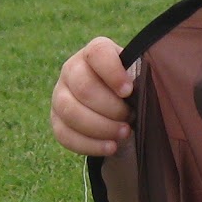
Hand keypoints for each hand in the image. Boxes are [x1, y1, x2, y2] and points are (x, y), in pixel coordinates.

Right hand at [50, 36, 132, 156]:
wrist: (118, 107)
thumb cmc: (133, 90)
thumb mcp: (140, 77)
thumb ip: (143, 77)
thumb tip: (144, 90)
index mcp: (94, 53)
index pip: (98, 53)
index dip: (113, 72)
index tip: (129, 91)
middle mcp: (72, 69)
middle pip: (84, 88)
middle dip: (112, 108)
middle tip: (131, 117)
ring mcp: (60, 95)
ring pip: (71, 112)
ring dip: (101, 127)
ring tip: (124, 134)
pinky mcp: (56, 120)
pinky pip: (65, 135)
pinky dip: (90, 144)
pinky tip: (110, 147)